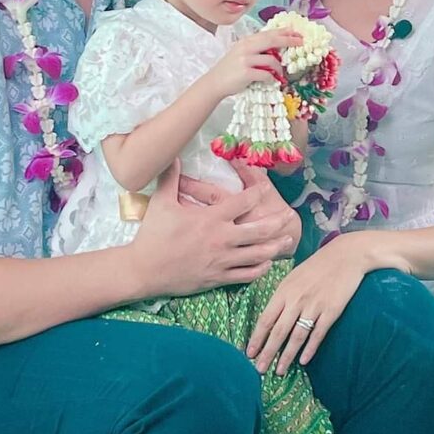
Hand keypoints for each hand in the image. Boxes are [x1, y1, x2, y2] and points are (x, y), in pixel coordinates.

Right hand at [129, 161, 296, 297]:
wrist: (144, 270)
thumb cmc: (152, 235)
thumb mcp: (161, 202)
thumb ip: (170, 177)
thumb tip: (174, 155)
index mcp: (210, 219)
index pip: (241, 203)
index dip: (256, 194)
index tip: (265, 189)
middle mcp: (221, 239)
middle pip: (258, 230)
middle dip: (276, 222)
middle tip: (289, 217)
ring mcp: (221, 261)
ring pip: (257, 254)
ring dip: (274, 247)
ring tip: (286, 241)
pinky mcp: (218, 278)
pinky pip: (245, 275)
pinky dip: (259, 269)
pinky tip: (266, 264)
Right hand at [204, 28, 301, 100]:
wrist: (215, 82)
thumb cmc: (231, 70)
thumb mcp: (242, 54)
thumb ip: (257, 49)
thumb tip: (278, 48)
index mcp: (246, 41)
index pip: (268, 33)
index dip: (283, 32)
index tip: (296, 32)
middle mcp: (246, 47)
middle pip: (271, 40)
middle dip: (288, 40)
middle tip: (301, 42)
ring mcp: (245, 59)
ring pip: (271, 60)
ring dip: (279, 68)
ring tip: (280, 74)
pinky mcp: (246, 73)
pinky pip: (266, 74)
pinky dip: (272, 78)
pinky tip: (272, 81)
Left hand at [246, 232, 375, 374]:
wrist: (346, 256)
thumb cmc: (317, 266)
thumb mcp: (294, 276)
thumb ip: (283, 295)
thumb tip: (271, 316)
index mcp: (284, 290)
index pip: (266, 318)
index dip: (257, 337)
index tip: (248, 353)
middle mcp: (296, 300)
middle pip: (278, 331)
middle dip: (267, 352)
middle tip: (259, 369)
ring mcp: (314, 307)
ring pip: (296, 336)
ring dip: (286, 356)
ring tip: (279, 370)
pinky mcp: (331, 312)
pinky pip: (317, 334)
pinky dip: (309, 349)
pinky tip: (303, 361)